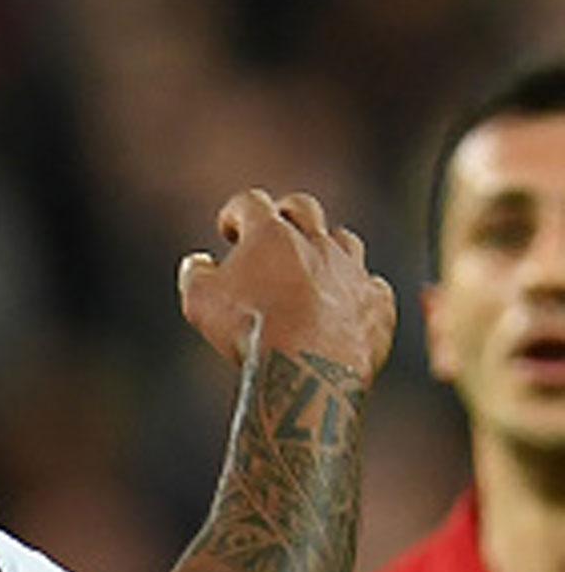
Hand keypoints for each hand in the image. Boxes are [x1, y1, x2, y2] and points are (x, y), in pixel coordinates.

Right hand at [179, 189, 395, 380]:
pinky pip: (373, 286)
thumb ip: (195, 274)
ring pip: (345, 241)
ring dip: (327, 249)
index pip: (250, 202)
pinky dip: (357, 292)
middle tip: (273, 234)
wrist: (307, 368)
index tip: (229, 231)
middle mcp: (316, 242)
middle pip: (303, 208)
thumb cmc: (248, 330)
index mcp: (270, 234)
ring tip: (313, 269)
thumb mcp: (199, 301)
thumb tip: (198, 263)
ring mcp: (352, 271)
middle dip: (285, 215)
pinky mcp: (377, 303)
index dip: (235, 213)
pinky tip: (344, 306)